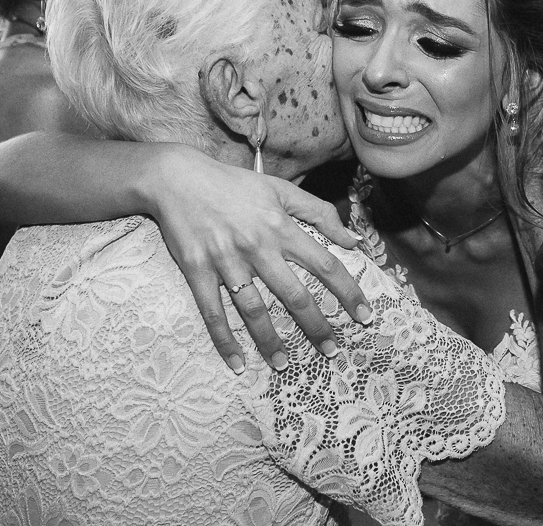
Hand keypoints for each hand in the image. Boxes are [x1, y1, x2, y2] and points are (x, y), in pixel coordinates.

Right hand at [150, 147, 370, 374]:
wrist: (178, 179)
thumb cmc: (234, 184)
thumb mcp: (281, 189)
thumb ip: (320, 213)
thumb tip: (354, 240)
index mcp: (281, 227)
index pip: (325, 265)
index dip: (347, 292)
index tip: (364, 316)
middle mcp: (258, 247)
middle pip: (294, 295)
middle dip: (316, 326)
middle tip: (332, 351)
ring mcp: (226, 262)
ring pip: (254, 310)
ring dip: (270, 341)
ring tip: (283, 364)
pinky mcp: (198, 271)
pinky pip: (213, 312)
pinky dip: (224, 340)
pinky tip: (236, 362)